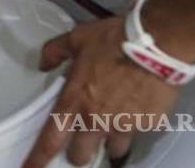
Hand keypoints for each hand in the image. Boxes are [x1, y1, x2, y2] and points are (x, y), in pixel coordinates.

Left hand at [22, 17, 182, 167]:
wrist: (157, 44)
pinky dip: (135, 125)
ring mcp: (124, 126)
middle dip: (80, 152)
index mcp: (74, 101)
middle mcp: (96, 120)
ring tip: (113, 124)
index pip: (50, 140)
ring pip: (112, 150)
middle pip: (81, 156)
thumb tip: (43, 62)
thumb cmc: (115, 40)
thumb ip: (55, 51)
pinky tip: (137, 108)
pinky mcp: (148, 125)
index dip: (38, 159)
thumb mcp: (76, 38)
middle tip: (82, 139)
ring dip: (110, 142)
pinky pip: (138, 132)